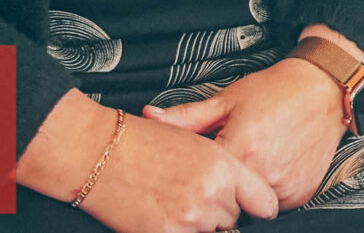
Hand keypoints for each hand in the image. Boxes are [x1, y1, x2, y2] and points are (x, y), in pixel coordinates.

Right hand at [20, 89, 279, 229]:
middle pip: (234, 220)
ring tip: (177, 203)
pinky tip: (165, 215)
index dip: (256, 206)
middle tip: (196, 195)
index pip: (265, 203)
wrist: (98, 152)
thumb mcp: (197, 139)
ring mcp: (188, 219)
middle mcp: (212, 195)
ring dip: (199, 224)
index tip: (250, 207)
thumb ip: (228, 165)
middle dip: (221, 212)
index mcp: (225, 167)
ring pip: (211, 232)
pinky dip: (180, 230)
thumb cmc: (144, 141)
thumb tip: (251, 191)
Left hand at [144, 56, 348, 209]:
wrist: (325, 86)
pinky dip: (271, 192)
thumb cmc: (277, 90)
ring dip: (247, 193)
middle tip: (232, 163)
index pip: (202, 185)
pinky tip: (274, 166)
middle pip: (227, 201)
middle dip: (223, 189)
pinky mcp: (302, 193)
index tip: (200, 173)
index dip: (199, 179)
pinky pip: (277, 204)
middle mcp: (263, 173)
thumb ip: (186, 116)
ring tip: (257, 160)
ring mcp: (284, 187)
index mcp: (238, 152)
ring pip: (252, 206)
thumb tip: (150, 116)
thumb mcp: (228, 100)